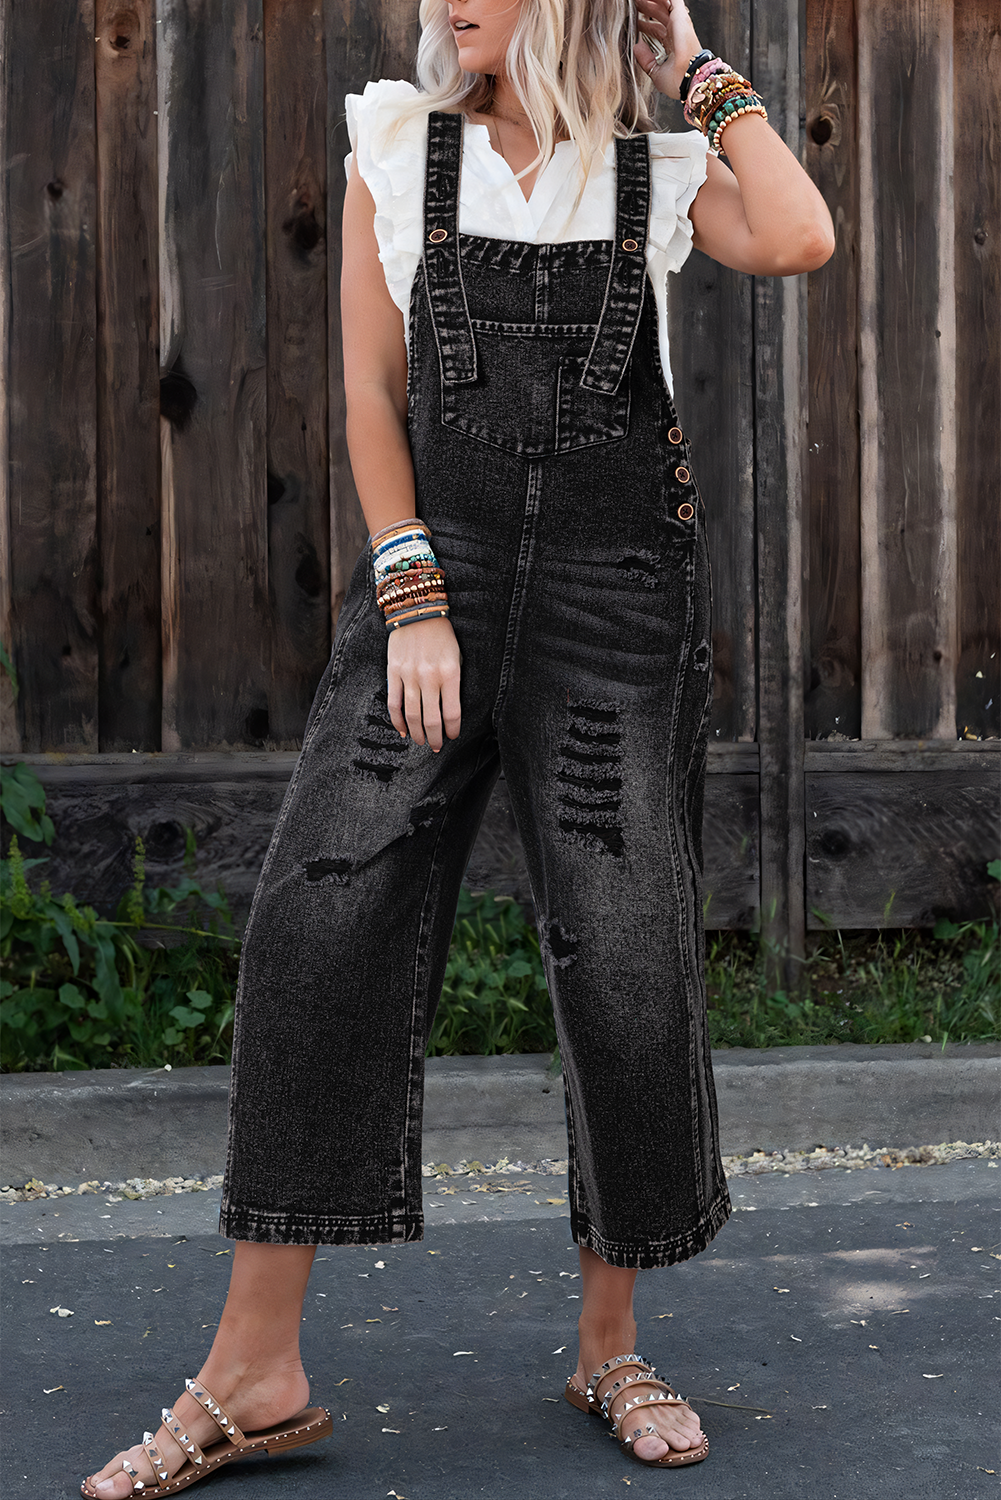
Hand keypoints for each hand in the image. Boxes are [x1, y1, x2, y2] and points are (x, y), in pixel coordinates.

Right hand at [386, 614, 461, 751]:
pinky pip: (394, 704)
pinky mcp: (394, 673)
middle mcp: (429, 678)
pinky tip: (404, 730)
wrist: (417, 611)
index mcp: (450, 674)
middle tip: (437, 747)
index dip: (453, 729)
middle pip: (432, 720)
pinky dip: (398, 721)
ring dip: (418, 734)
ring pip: (412, 715)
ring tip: (421, 742)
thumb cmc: (443, 635)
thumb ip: (454, 683)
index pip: (452, 713)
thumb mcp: (457, 657)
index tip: (453, 735)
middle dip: (435, 738)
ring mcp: (410, 676)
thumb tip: (449, 711)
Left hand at [634, 0, 703, 100]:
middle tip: (635, 4)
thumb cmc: (678, 82)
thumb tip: (637, 47)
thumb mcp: (656, 72)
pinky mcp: (680, 16)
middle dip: (646, 8)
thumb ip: (645, 60)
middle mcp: (675, 33)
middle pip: (659, 15)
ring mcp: (678, 24)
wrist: (689, 80)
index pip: (656, 30)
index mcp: (671, 45)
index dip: (645, 25)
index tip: (635, 22)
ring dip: (651, 1)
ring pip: (663, 5)